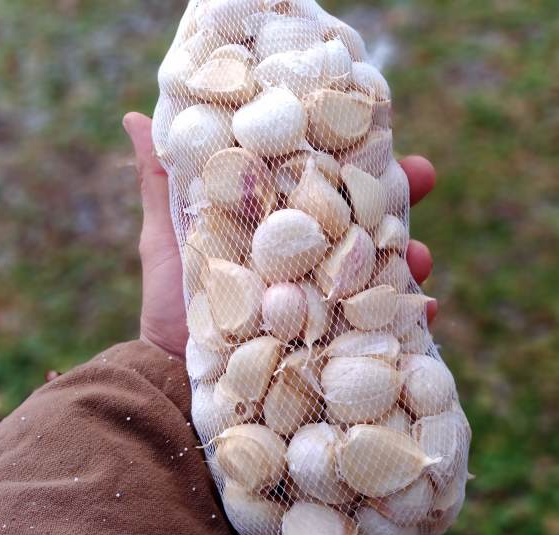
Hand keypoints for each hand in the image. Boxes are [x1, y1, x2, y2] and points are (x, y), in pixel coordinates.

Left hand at [122, 112, 438, 356]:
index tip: (379, 134)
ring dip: (407, 259)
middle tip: (423, 175)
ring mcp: (326, 311)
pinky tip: (424, 309)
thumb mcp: (166, 246)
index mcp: (275, 239)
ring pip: (380, 276)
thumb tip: (134, 116)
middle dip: (395, 200)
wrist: (172, 395)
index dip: (351, 163)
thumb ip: (162, 187)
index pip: (322, 192)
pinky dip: (407, 322)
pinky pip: (382, 334)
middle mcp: (306, 271)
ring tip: (422, 253)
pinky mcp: (335, 353)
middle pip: (361, 228)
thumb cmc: (167, 320)